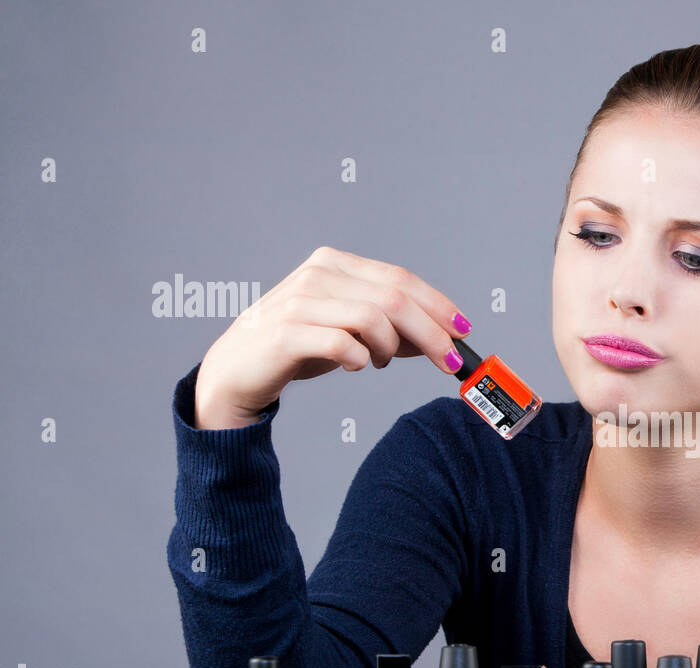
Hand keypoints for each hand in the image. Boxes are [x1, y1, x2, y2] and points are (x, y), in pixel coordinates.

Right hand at [194, 246, 473, 427]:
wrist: (236, 371)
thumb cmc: (296, 348)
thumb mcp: (348, 331)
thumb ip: (389, 329)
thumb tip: (439, 339)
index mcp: (334, 264)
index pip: (400, 279)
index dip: (437, 305)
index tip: (463, 331)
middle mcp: (318, 275)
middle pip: (394, 298)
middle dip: (431, 332)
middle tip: (449, 362)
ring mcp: (299, 302)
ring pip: (374, 318)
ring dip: (391, 348)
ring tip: (381, 362)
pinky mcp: (285, 334)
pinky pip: (344, 344)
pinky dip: (360, 359)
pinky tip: (355, 365)